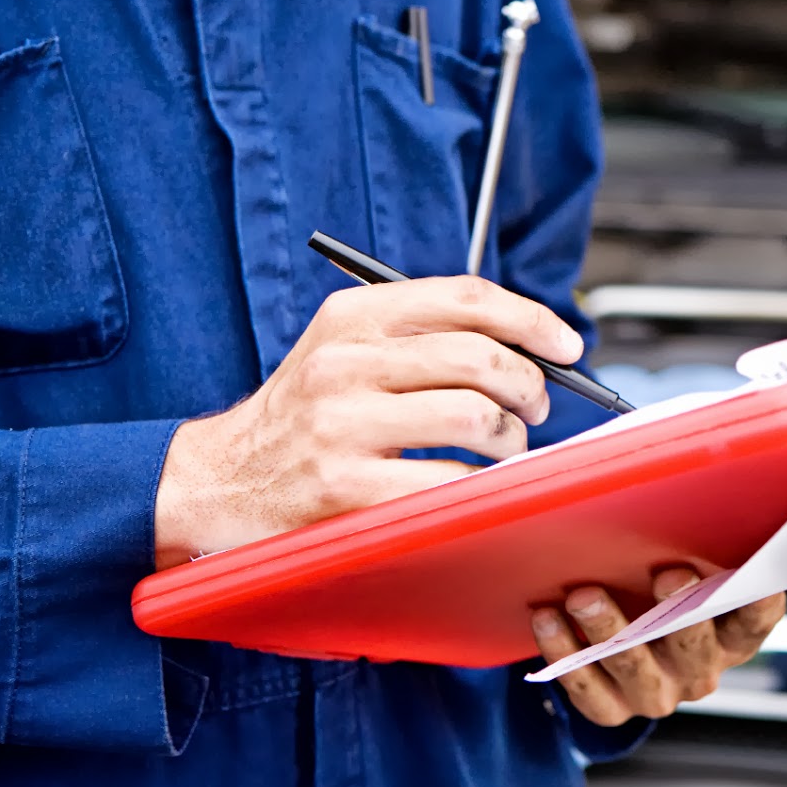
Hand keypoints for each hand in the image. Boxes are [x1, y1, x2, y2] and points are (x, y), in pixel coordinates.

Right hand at [153, 275, 582, 569]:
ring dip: (511, 439)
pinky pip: (452, 483)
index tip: (566, 345)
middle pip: (482, 358)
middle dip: (530, 386)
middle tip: (535, 408)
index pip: (465, 297)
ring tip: (502, 448)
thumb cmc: (305, 417)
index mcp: (352, 318)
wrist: (220, 483)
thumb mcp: (345, 351)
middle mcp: (345, 363)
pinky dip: (482, 486)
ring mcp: (342, 427)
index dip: (532, 319)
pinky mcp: (347, 489)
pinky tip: (475, 485)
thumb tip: (530, 346)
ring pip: (476, 418)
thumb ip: (423, 336)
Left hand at [532, 567, 785, 725]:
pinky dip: (565, 654)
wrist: (621, 641)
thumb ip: (697, 544)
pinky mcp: (613, 709)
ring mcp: (656, 694)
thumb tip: (686, 484)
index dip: (759, 604)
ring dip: (610, 629)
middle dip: (679, 611)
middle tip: (666, 574)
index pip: (754, 623)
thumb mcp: (686, 569)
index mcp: (730, 639)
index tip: (758, 579)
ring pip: (635, 667)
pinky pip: (588, 690)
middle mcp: (699, 672)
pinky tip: (548, 618)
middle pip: (694, 648)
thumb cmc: (658, 588)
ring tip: (584, 595)